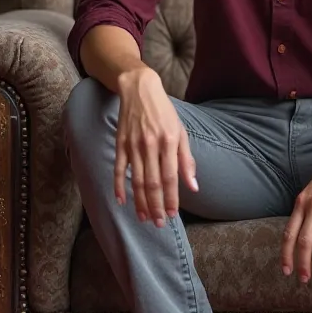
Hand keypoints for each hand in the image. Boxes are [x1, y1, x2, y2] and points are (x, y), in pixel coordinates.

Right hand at [113, 67, 197, 226]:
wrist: (140, 89)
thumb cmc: (164, 112)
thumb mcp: (181, 132)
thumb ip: (187, 160)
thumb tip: (193, 186)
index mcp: (169, 141)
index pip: (170, 177)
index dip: (172, 198)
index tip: (173, 215)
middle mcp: (150, 145)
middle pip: (152, 183)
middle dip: (156, 206)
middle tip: (159, 223)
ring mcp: (133, 145)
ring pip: (136, 180)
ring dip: (140, 202)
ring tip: (145, 218)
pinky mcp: (120, 143)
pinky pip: (118, 169)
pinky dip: (118, 186)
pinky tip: (122, 201)